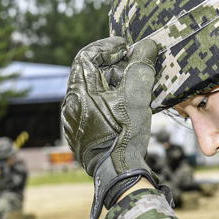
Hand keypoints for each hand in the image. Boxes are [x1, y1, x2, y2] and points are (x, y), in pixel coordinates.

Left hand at [61, 36, 169, 218]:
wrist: (117, 174)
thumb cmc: (124, 134)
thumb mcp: (136, 95)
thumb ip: (140, 66)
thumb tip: (147, 44)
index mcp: (78, 91)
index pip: (87, 56)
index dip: (107, 46)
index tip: (127, 47)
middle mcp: (70, 104)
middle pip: (89, 73)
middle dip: (112, 65)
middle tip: (133, 64)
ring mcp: (73, 121)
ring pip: (91, 91)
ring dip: (111, 83)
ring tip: (133, 85)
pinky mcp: (80, 134)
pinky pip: (91, 108)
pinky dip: (107, 100)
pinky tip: (125, 106)